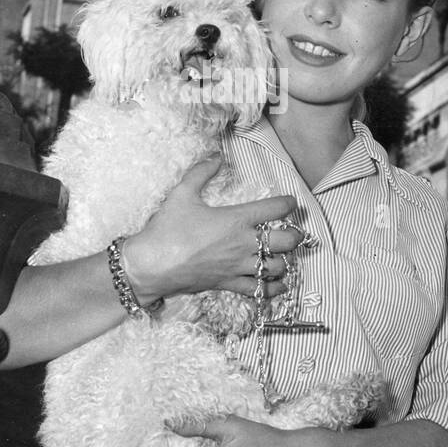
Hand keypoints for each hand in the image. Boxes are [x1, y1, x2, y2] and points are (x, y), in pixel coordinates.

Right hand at [122, 156, 304, 302]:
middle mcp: (243, 244)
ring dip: (284, 261)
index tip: (290, 202)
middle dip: (296, 236)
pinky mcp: (228, 283)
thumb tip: (215, 155)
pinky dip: (272, 288)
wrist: (151, 265)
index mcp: (236, 219)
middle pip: (287, 242)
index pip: (275, 209)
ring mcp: (238, 266)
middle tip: (294, 232)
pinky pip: (259, 290)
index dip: (288, 204)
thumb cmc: (167, 229)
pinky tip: (277, 284)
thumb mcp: (182, 193)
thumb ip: (201, 172)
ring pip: (277, 267)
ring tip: (282, 256)